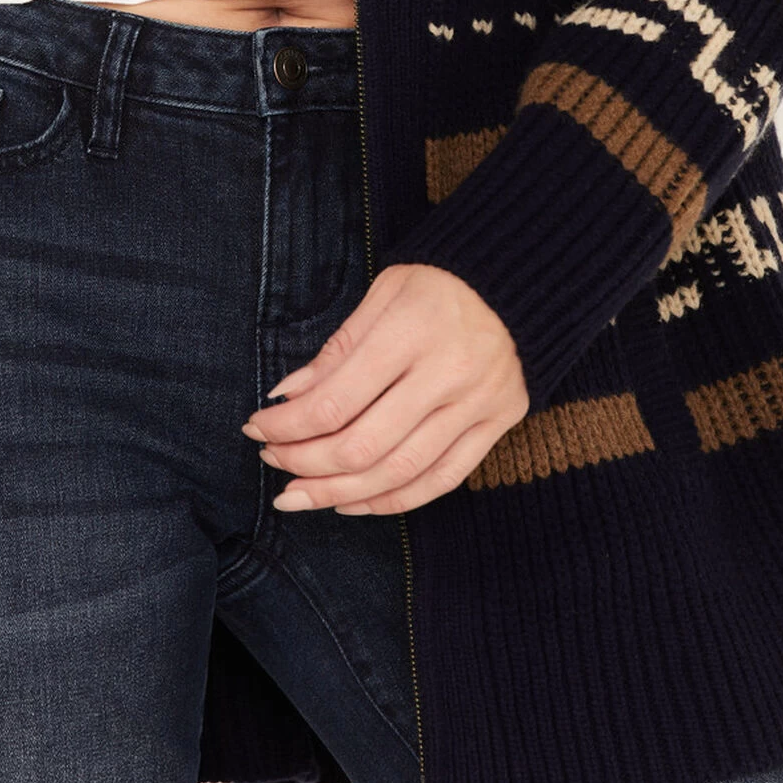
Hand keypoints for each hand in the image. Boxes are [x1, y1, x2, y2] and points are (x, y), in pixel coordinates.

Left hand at [243, 263, 528, 514]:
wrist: (524, 280)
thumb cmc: (442, 281)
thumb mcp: (384, 292)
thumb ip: (337, 349)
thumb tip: (288, 396)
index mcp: (412, 331)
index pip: (335, 400)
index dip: (287, 424)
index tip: (257, 426)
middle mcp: (447, 374)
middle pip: (362, 445)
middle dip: (304, 461)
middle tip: (270, 460)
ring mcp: (478, 405)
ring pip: (399, 472)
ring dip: (339, 493)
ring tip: (298, 495)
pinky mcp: (498, 424)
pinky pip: (442, 480)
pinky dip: (393, 500)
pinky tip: (352, 502)